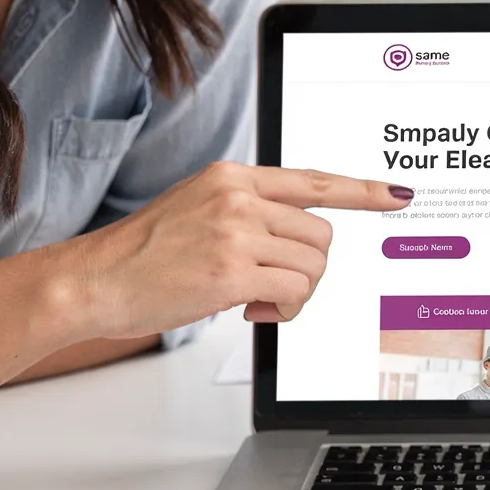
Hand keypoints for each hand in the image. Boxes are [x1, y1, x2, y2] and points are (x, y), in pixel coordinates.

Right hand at [57, 164, 409, 338]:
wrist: (93, 281)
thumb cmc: (143, 255)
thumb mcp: (196, 209)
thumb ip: (245, 211)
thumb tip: (294, 236)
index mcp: (232, 177)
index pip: (313, 180)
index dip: (361, 190)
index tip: (395, 195)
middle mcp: (237, 198)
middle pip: (321, 235)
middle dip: (309, 268)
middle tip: (276, 287)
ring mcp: (235, 234)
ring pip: (312, 266)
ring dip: (296, 293)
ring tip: (257, 300)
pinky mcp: (231, 273)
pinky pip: (293, 293)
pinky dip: (284, 311)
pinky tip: (253, 312)